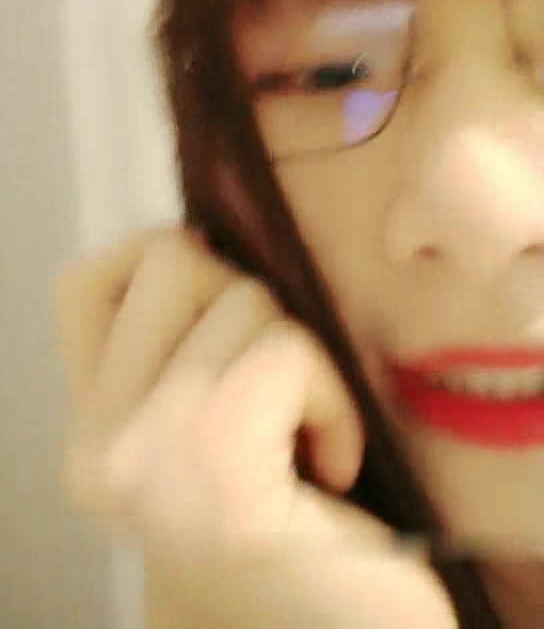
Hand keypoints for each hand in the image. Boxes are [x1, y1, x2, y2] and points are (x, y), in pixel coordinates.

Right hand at [55, 226, 456, 626]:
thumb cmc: (296, 526)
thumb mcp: (207, 427)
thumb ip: (181, 345)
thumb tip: (201, 231)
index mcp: (89, 433)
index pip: (85, 283)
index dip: (163, 263)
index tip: (226, 312)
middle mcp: (97, 447)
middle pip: (168, 258)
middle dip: (250, 301)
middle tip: (276, 387)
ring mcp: (145, 457)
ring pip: (242, 296)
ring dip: (303, 357)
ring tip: (306, 435)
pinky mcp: (215, 467)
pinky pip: (286, 351)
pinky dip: (332, 398)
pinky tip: (332, 463)